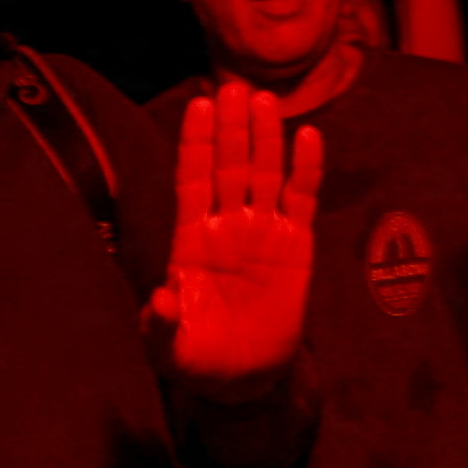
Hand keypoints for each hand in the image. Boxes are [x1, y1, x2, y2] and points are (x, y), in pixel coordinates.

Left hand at [149, 80, 325, 390]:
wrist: (244, 379)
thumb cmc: (198, 359)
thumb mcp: (169, 349)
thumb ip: (160, 325)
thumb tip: (159, 298)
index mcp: (192, 241)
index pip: (193, 180)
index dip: (196, 144)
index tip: (199, 105)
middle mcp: (227, 226)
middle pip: (229, 166)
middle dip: (230, 128)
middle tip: (234, 87)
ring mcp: (262, 233)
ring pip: (265, 174)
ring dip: (265, 138)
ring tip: (265, 101)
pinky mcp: (296, 247)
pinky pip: (302, 199)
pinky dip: (307, 169)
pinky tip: (309, 137)